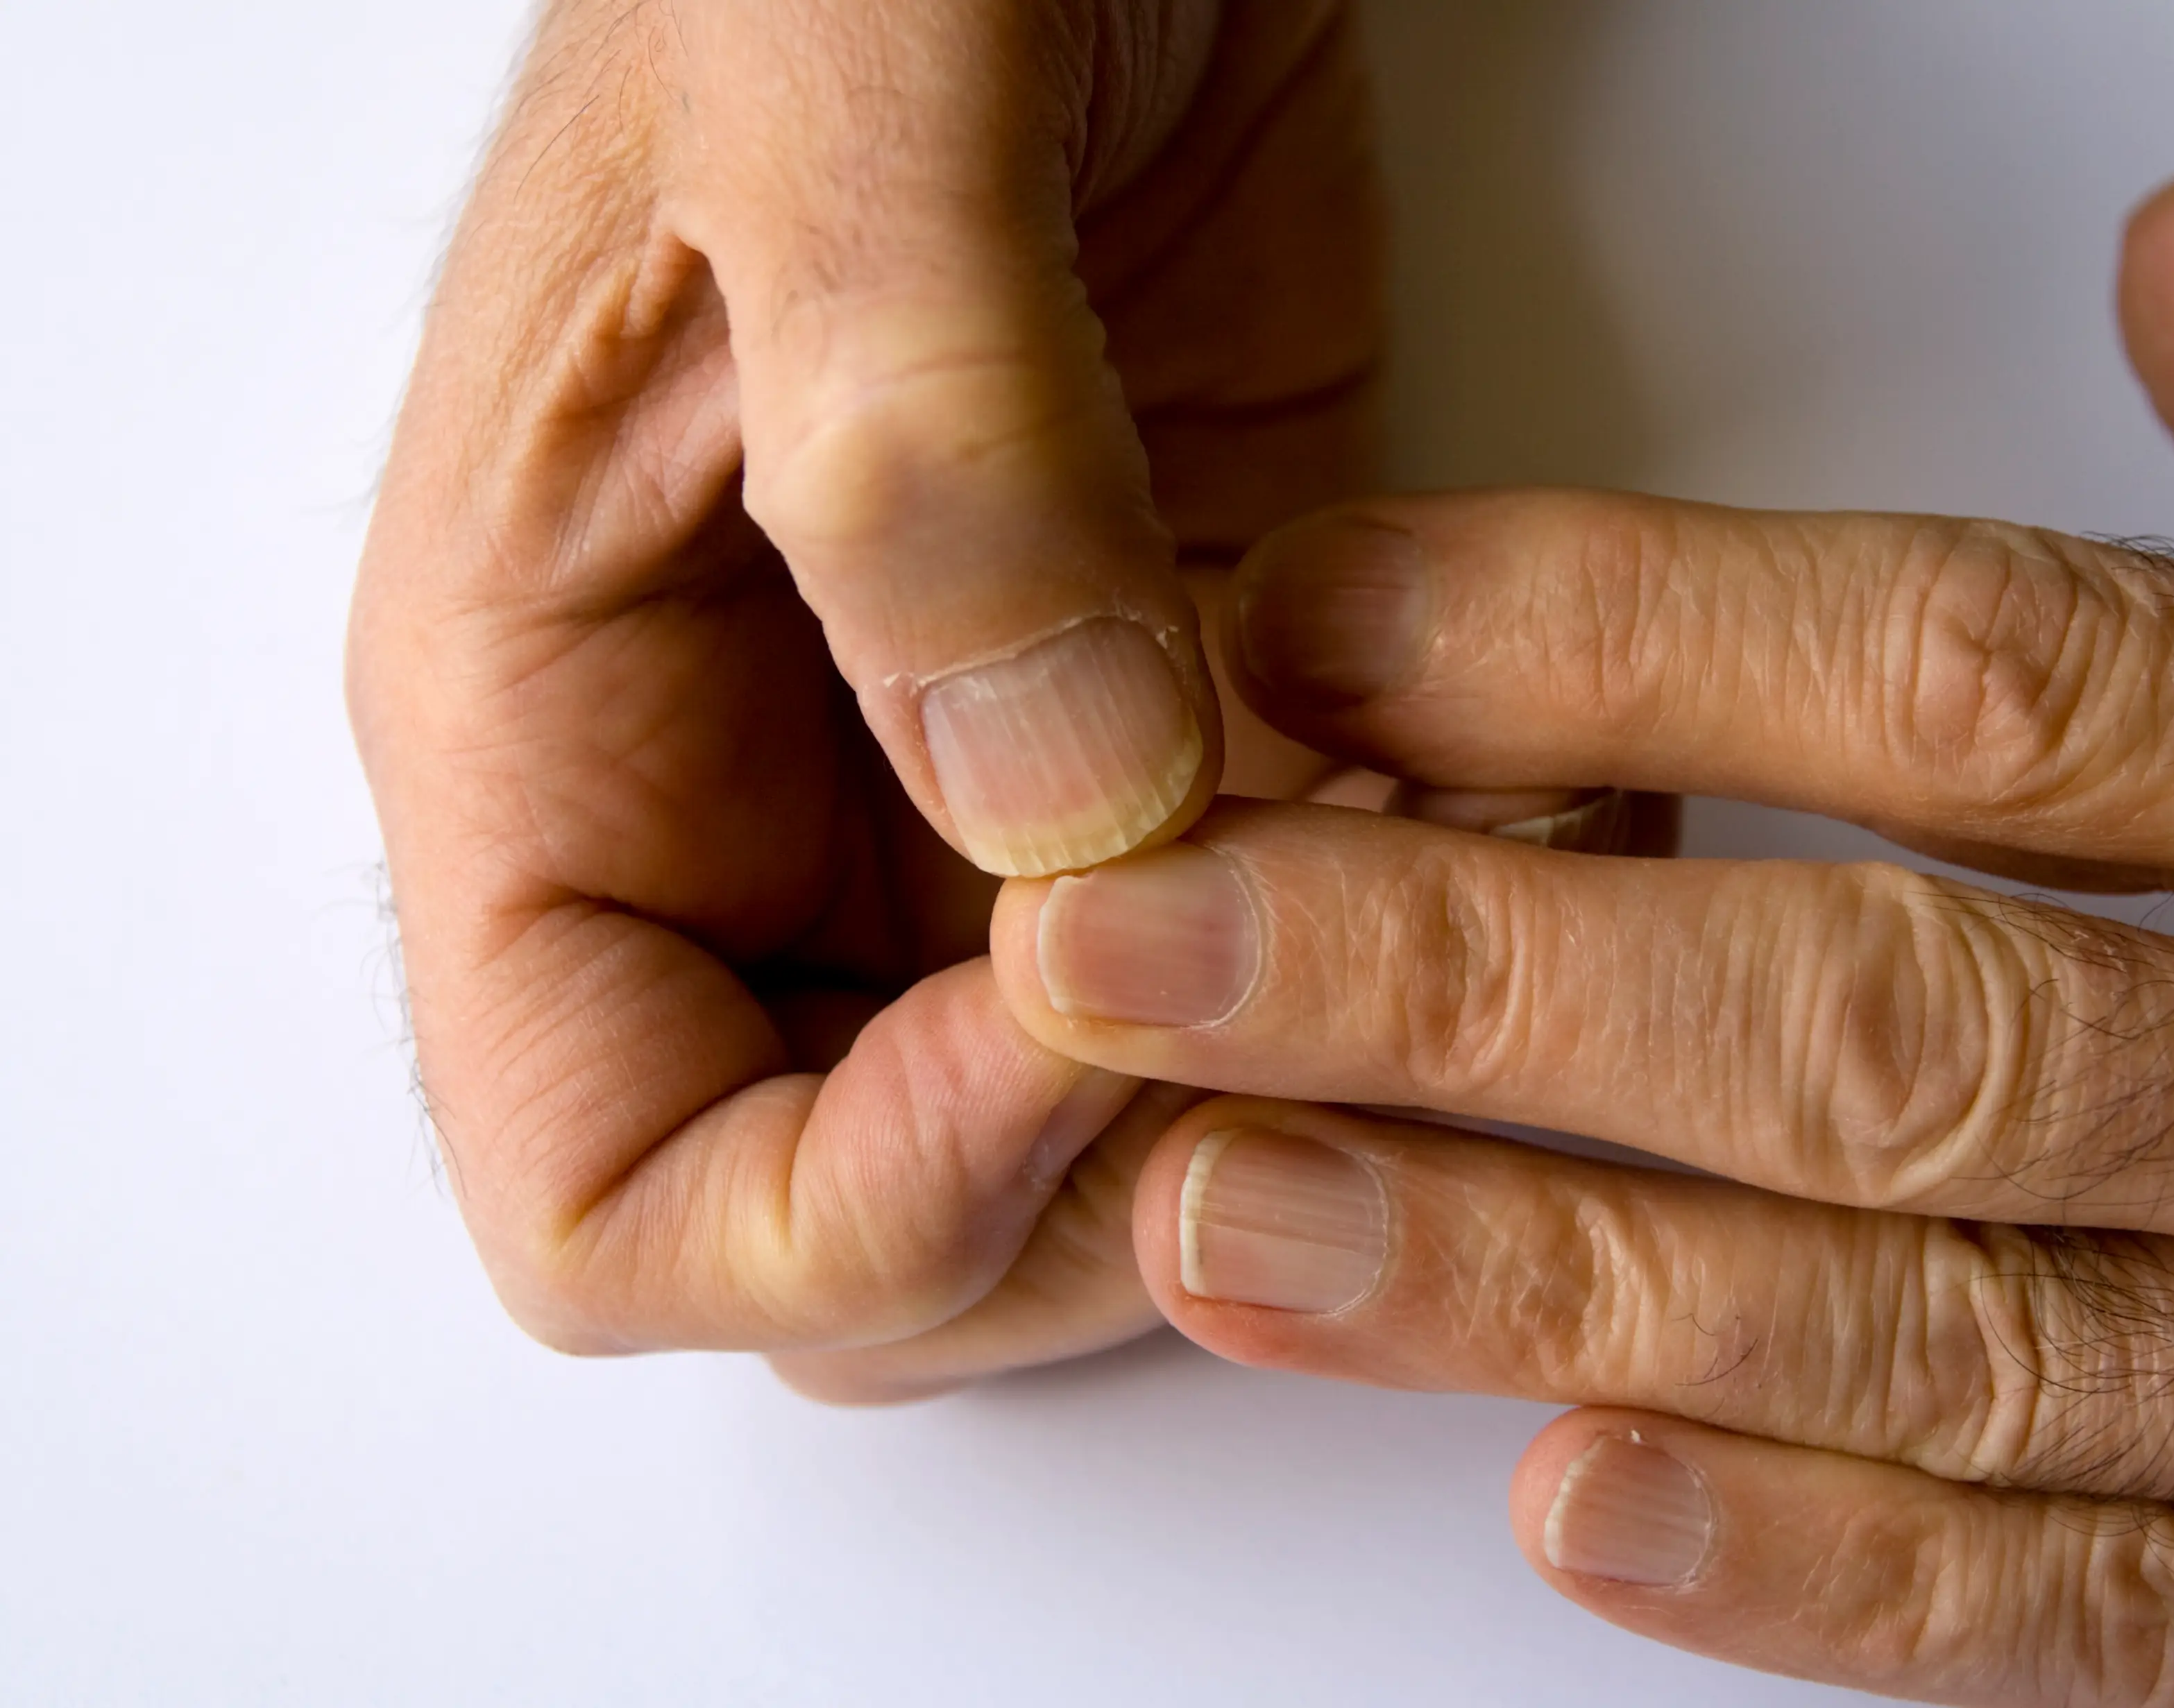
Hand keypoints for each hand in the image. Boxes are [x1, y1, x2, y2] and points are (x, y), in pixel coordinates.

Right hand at [346, 0, 1378, 1396]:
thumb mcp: (841, 93)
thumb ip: (915, 444)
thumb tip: (1054, 794)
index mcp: (559, 719)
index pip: (616, 1191)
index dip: (849, 1212)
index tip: (1080, 1025)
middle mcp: (753, 800)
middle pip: (890, 1221)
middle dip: (1121, 1184)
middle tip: (1327, 997)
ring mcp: (972, 778)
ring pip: (1117, 1122)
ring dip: (1320, 1056)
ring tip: (1483, 847)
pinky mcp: (1171, 710)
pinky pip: (1283, 947)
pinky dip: (1419, 927)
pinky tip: (1539, 781)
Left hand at [989, 176, 2173, 1699]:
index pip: (1982, 686)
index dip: (1622, 647)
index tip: (1318, 623)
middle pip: (1880, 1019)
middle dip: (1476, 989)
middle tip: (1139, 948)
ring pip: (1925, 1332)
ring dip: (1550, 1282)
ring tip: (1229, 1218)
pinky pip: (2105, 1624)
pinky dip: (1832, 1581)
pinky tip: (1573, 1508)